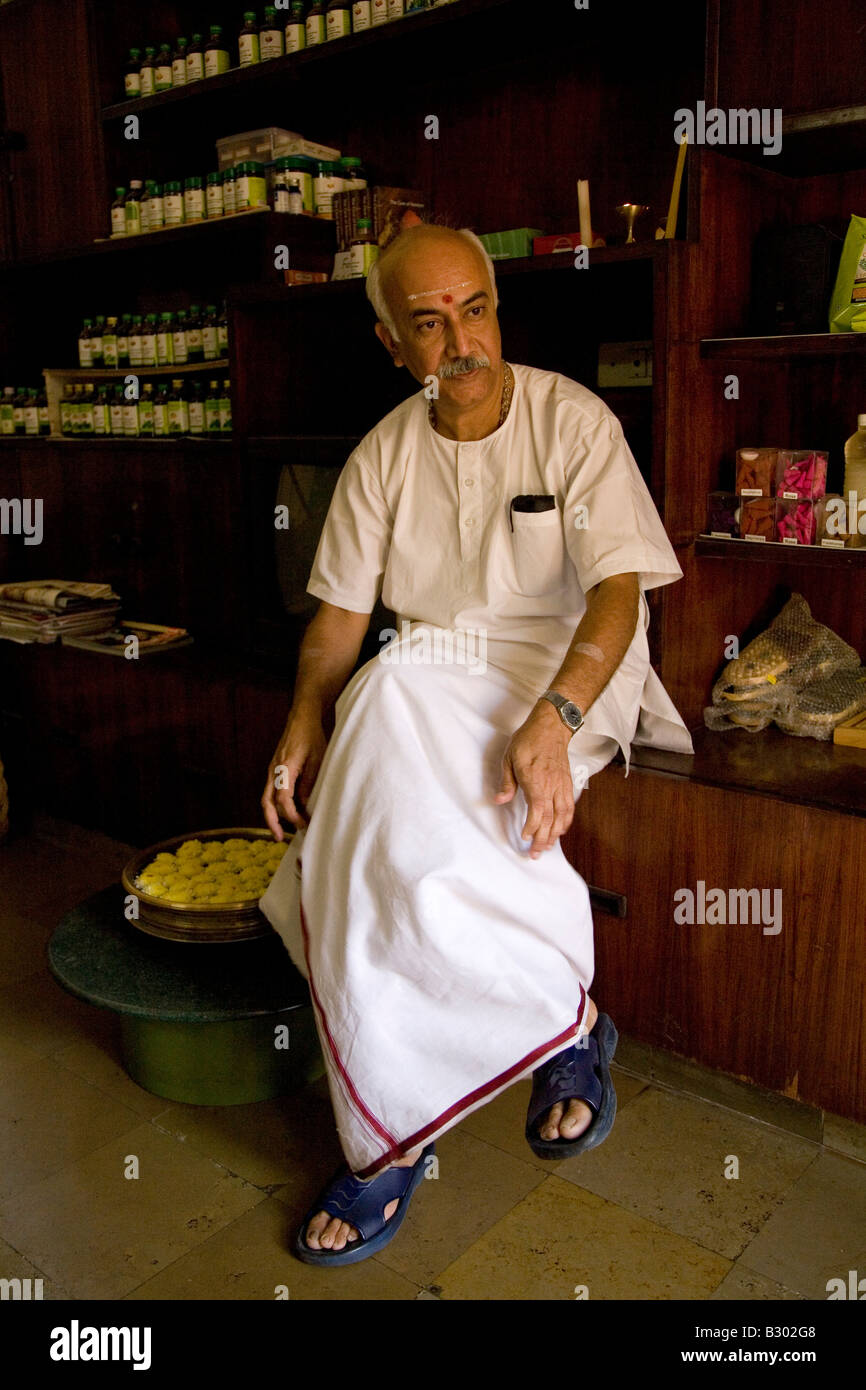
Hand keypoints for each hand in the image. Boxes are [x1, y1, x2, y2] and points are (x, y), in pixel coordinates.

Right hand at [261, 702, 327, 838]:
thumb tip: (304, 804)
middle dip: (272, 822)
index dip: (292, 815)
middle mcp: (274, 770)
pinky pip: (270, 790)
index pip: (283, 800)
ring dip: (272, 815)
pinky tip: (286, 811)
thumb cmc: (312, 736)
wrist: (301, 717)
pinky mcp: (274, 768)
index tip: (304, 824)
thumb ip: (309, 782)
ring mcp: (272, 769)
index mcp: (285, 768)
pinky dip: (275, 804)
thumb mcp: (318, 760)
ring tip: (282, 830)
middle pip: (266, 802)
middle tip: (280, 838)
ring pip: (266, 798)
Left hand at [493, 702, 575, 858]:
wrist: (551, 726)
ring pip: (563, 815)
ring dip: (556, 834)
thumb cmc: (529, 740)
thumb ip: (507, 782)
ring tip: (547, 847)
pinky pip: (569, 807)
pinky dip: (566, 821)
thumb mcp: (510, 757)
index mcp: (536, 779)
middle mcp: (552, 785)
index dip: (533, 827)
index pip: (538, 810)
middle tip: (535, 853)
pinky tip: (560, 830)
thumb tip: (499, 800)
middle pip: (551, 818)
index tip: (525, 837)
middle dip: (543, 838)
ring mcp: (562, 785)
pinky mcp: (567, 783)